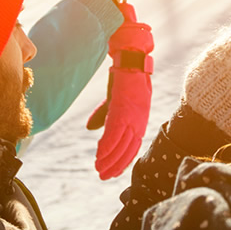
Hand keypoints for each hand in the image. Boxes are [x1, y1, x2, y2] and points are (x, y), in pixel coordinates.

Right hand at [88, 6, 153, 178]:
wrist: (129, 53)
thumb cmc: (124, 75)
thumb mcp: (114, 98)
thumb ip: (104, 115)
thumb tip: (91, 130)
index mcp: (139, 117)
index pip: (132, 144)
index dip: (122, 159)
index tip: (111, 171)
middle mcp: (139, 118)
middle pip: (129, 148)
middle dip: (116, 164)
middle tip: (104, 176)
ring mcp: (133, 112)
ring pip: (122, 142)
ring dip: (110, 158)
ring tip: (99, 169)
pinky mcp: (124, 105)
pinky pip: (115, 130)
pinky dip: (108, 144)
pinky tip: (100, 154)